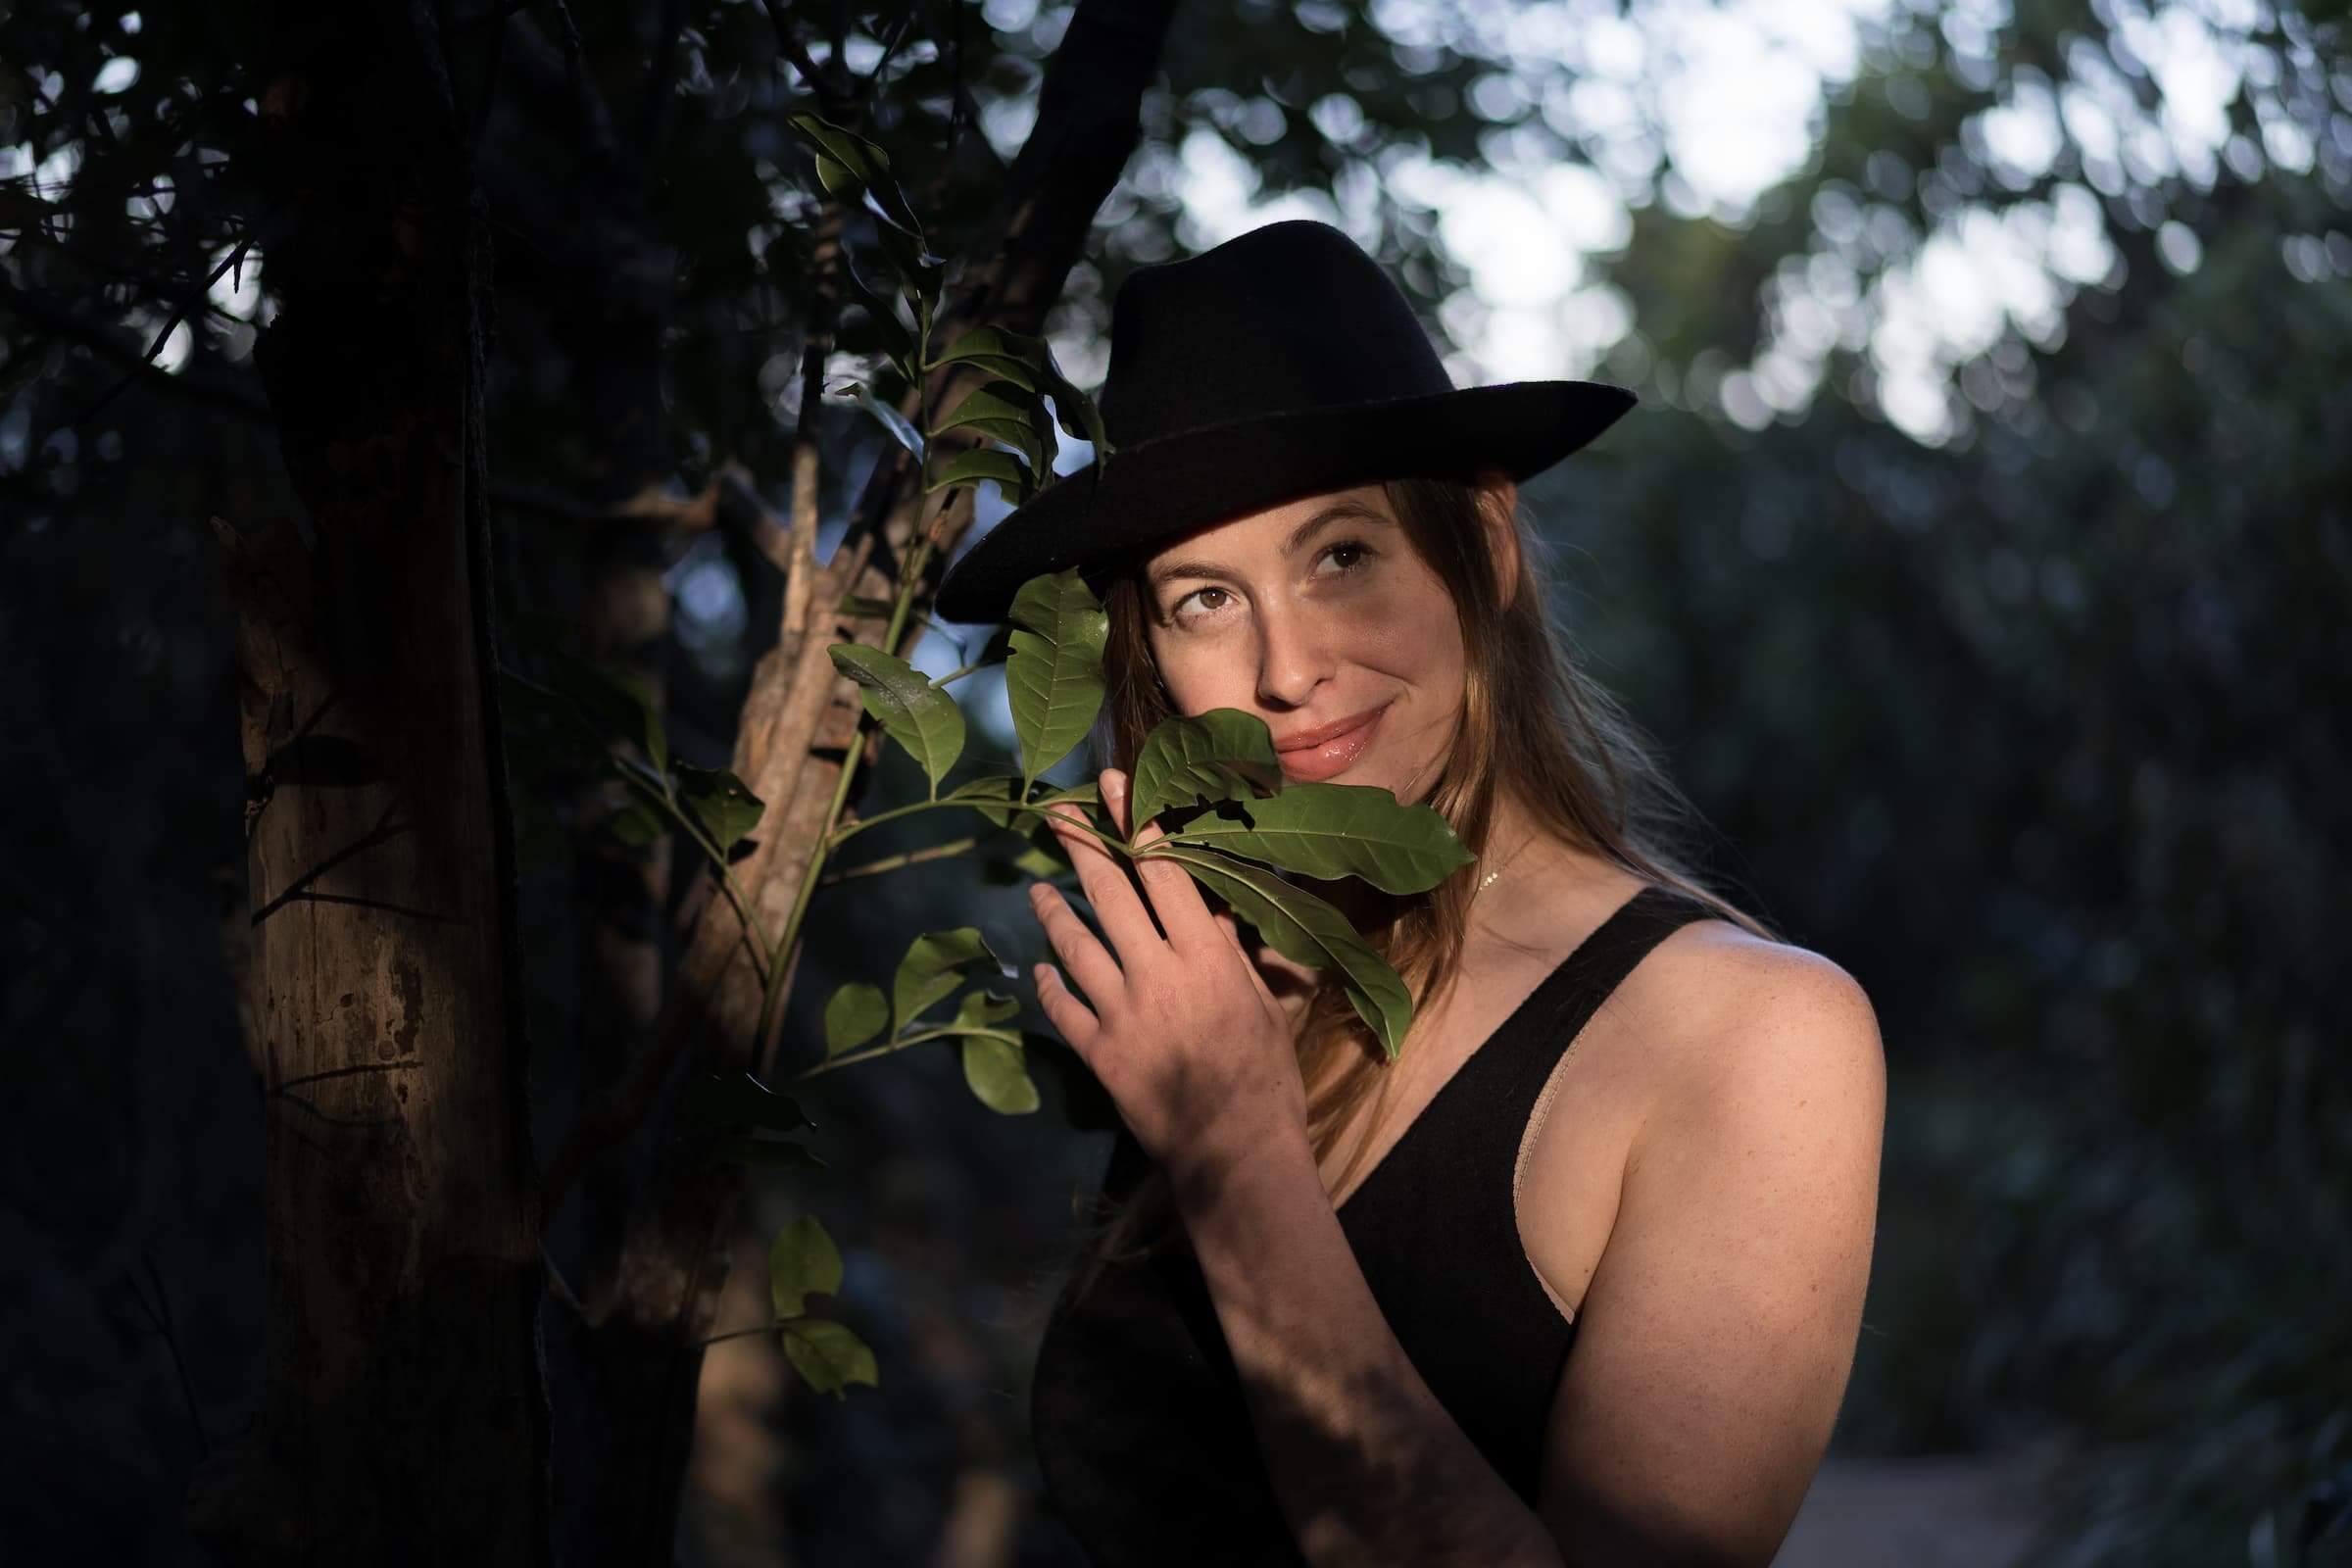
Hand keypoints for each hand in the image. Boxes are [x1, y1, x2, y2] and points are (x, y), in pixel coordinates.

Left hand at [1029, 769, 1309, 1177]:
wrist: (1237, 1152)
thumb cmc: (1266, 1078)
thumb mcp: (1263, 1004)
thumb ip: (1231, 954)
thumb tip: (1210, 911)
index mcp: (1205, 956)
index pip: (1164, 871)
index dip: (1138, 822)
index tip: (1116, 785)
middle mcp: (1156, 974)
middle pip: (1109, 893)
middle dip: (1080, 844)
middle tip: (1055, 811)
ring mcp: (1121, 1014)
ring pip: (1074, 946)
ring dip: (1053, 913)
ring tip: (1037, 890)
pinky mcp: (1098, 1054)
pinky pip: (1063, 1009)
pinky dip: (1048, 987)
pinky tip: (1038, 971)